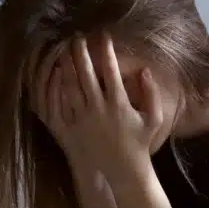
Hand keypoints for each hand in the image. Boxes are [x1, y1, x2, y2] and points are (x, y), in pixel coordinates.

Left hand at [33, 34, 167, 182]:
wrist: (121, 171)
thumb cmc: (139, 144)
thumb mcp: (153, 119)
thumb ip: (151, 93)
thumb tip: (144, 70)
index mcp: (119, 104)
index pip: (110, 70)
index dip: (105, 50)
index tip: (102, 35)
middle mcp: (98, 108)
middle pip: (85, 73)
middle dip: (80, 52)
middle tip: (76, 37)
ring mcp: (82, 119)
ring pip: (69, 86)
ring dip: (66, 65)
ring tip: (63, 51)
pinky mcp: (70, 129)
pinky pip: (59, 105)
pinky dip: (55, 89)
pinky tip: (55, 76)